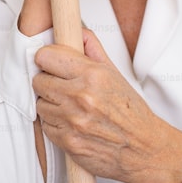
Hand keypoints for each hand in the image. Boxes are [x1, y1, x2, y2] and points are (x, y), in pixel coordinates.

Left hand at [33, 29, 181, 182]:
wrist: (143, 149)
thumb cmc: (132, 113)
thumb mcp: (116, 74)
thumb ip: (93, 50)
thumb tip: (78, 33)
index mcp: (92, 75)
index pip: (46, 56)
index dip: (48, 59)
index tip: (51, 63)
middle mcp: (80, 96)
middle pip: (38, 80)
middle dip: (48, 81)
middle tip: (62, 86)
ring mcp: (72, 120)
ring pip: (39, 104)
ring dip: (51, 104)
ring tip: (70, 106)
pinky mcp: (67, 141)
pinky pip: (45, 126)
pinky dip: (55, 124)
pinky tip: (71, 122)